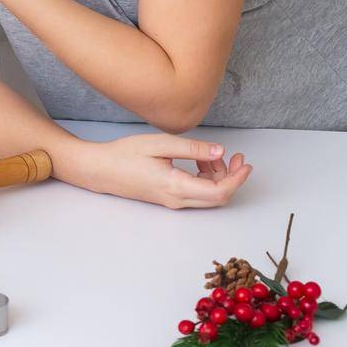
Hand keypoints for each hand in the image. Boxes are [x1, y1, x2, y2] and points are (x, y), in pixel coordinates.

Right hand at [54, 133, 251, 208]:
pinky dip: (205, 180)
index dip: (237, 179)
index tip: (246, 163)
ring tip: (210, 156)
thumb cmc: (125, 154)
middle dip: (232, 178)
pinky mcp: (168, 198)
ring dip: (218, 178)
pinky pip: (196, 194)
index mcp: (176, 186)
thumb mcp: (159, 144)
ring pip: (208, 196)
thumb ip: (192, 149)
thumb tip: (219, 152)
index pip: (219, 191)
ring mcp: (173, 202)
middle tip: (235, 156)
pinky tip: (199, 163)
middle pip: (218, 197)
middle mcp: (177, 200)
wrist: (100, 170)